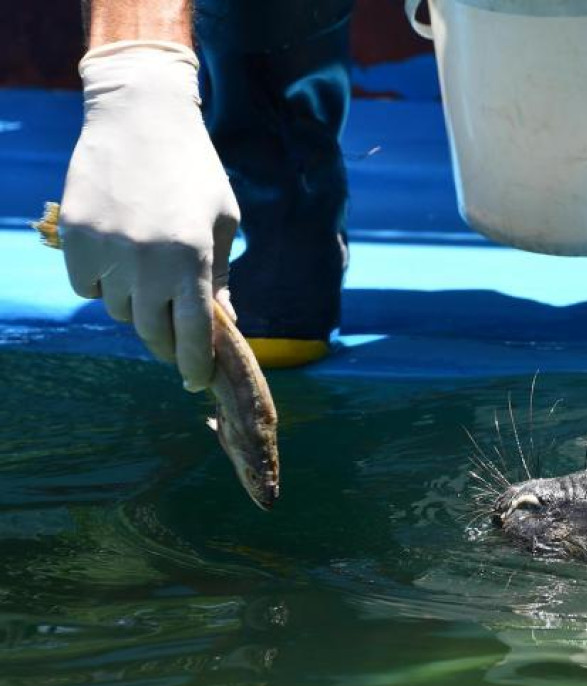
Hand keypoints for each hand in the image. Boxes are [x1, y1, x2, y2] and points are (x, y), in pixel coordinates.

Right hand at [60, 41, 239, 391]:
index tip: (197, 381)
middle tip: (177, 342)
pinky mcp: (74, 237)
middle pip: (152, 331)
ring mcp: (106, 249)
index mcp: (192, 257)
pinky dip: (103, 285)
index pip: (194, 332)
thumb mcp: (222, 221)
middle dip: (168, 344)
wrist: (140, 116)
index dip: (196, 364)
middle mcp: (147, 259)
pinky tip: (119, 259)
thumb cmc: (194, 170)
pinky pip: (86, 287)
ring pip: (118, 310)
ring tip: (150, 279)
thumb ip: (219, 275)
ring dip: (136, 307)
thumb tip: (225, 323)